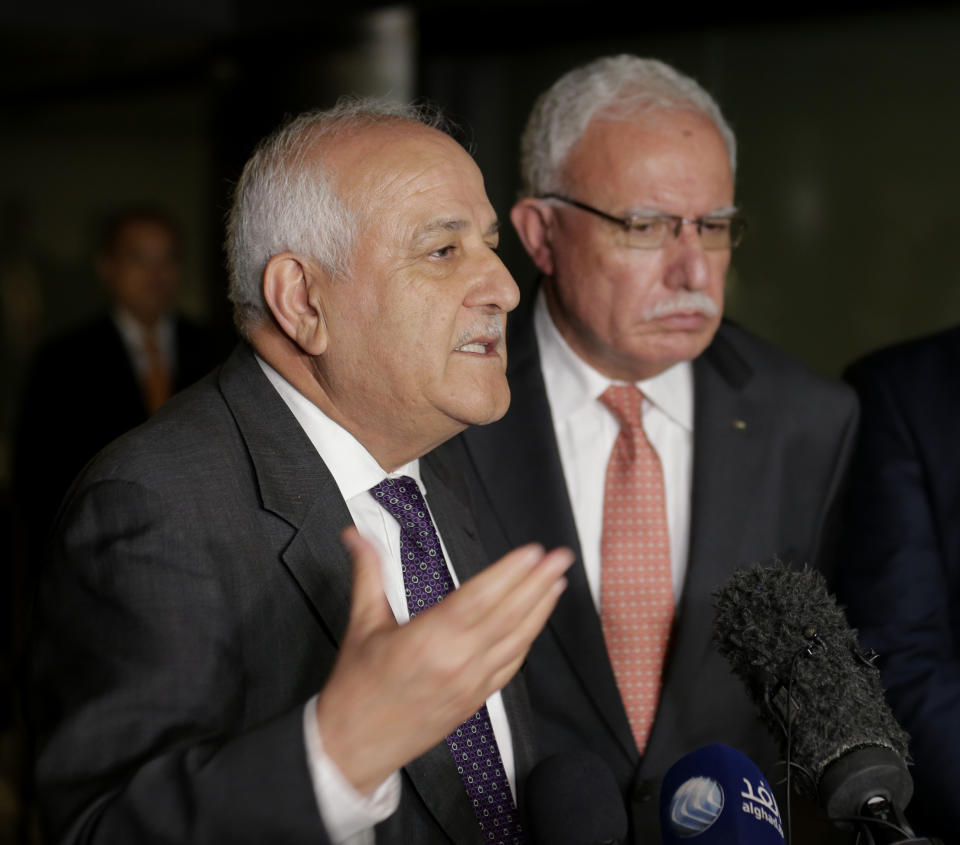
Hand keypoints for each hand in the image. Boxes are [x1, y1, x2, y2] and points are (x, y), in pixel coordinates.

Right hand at [315, 527, 571, 793]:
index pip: (479, 598)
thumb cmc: (356, 688)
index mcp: (427, 640)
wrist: (354, 747)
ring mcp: (471, 684)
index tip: (532, 552)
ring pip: (516, 641)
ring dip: (540, 609)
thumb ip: (367, 573)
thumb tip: (356, 535)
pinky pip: (510, 665)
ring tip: (558, 581)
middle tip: (560, 557)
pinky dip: (527, 639)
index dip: (509, 573)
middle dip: (537, 583)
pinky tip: (537, 620)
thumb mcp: (361, 625)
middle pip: (507, 616)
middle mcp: (456, 662)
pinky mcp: (475, 700)